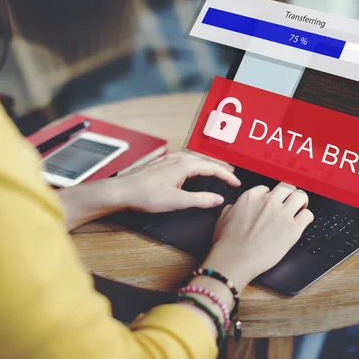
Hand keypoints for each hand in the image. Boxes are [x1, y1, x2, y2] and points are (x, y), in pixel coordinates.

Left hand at [115, 152, 240, 212]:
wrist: (122, 191)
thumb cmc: (145, 195)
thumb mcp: (177, 201)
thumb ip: (200, 200)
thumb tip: (217, 199)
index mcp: (184, 165)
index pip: (212, 168)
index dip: (227, 175)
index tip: (236, 183)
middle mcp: (178, 158)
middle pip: (205, 159)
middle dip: (220, 166)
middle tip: (232, 173)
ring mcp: (169, 159)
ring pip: (195, 157)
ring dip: (208, 163)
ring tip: (217, 169)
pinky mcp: (161, 163)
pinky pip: (185, 159)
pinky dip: (196, 163)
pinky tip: (193, 168)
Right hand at [201, 182, 313, 292]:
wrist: (235, 259)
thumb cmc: (227, 243)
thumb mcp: (223, 218)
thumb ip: (232, 208)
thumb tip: (235, 207)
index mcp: (251, 197)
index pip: (267, 189)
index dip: (270, 197)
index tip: (271, 204)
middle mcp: (268, 201)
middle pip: (287, 187)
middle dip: (289, 195)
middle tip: (289, 203)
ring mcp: (282, 214)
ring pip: (301, 196)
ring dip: (301, 202)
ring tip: (299, 209)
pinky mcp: (293, 229)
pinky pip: (308, 215)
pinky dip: (306, 218)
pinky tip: (302, 223)